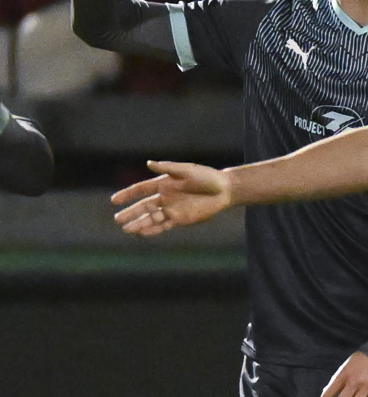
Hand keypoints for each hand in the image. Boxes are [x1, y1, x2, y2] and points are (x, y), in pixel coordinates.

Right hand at [111, 161, 233, 235]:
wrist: (225, 190)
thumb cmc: (207, 177)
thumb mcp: (187, 170)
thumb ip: (168, 168)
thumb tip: (149, 163)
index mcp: (164, 183)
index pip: (141, 190)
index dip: (128, 194)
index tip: (114, 200)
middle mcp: (165, 197)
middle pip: (143, 206)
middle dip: (131, 213)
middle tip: (117, 219)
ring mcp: (172, 209)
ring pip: (151, 218)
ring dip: (139, 224)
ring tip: (126, 229)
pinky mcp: (180, 219)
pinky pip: (163, 225)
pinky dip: (153, 230)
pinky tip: (143, 233)